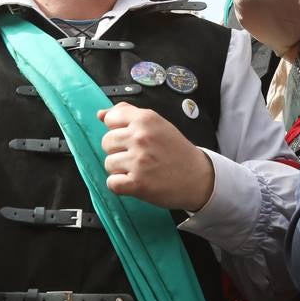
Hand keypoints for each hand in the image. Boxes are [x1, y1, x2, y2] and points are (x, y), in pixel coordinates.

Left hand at [98, 102, 214, 210]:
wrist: (198, 177)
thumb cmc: (176, 150)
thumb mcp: (157, 124)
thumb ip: (128, 115)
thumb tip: (101, 114)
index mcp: (145, 119)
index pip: (110, 118)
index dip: (117, 129)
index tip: (129, 137)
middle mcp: (140, 137)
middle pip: (106, 142)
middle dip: (118, 150)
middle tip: (138, 156)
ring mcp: (139, 161)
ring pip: (108, 163)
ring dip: (120, 169)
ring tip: (139, 169)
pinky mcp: (137, 183)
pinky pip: (112, 183)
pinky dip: (120, 186)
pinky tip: (135, 182)